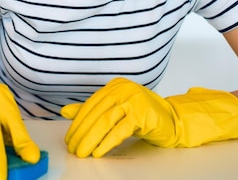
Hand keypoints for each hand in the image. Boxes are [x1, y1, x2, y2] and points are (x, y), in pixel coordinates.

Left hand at [61, 77, 237, 157]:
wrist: (172, 121)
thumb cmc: (141, 115)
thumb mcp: (115, 110)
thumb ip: (91, 110)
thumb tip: (65, 111)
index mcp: (114, 86)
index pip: (90, 105)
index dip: (77, 123)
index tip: (69, 139)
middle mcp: (123, 89)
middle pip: (96, 113)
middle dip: (81, 133)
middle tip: (73, 148)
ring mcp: (134, 99)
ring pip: (105, 121)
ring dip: (91, 139)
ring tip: (82, 153)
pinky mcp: (142, 113)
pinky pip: (120, 130)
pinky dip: (106, 142)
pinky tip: (98, 152)